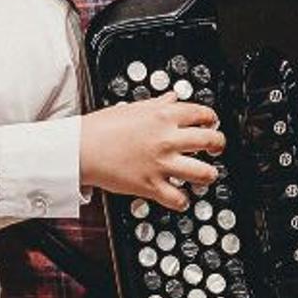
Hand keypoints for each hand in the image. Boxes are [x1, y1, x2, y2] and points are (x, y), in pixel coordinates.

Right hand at [79, 91, 224, 209]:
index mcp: (163, 116)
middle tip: (217, 148)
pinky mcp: (150, 185)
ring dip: (209, 175)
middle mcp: (167, 138)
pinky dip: (183, 201)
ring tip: (207, 175)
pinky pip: (178, 199)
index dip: (212, 119)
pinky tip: (181, 197)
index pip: (202, 113)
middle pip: (211, 141)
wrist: (79, 149)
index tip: (211, 123)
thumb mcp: (132, 107)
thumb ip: (157, 103)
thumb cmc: (101, 127)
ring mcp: (161, 163)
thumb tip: (173, 97)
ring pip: (203, 172)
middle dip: (219, 145)